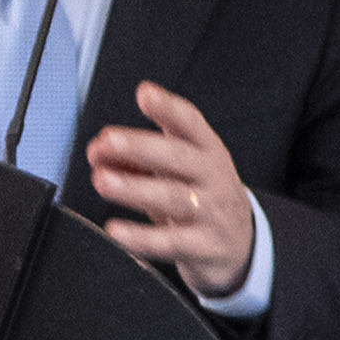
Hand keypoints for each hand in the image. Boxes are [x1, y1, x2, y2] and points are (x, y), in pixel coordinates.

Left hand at [86, 83, 257, 299]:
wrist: (241, 244)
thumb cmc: (202, 196)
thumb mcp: (181, 169)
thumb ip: (139, 157)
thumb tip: (99, 150)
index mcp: (208, 150)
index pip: (191, 123)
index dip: (168, 108)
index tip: (145, 94)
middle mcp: (213, 176)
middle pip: (178, 158)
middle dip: (141, 147)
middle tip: (107, 142)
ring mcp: (212, 211)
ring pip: (173, 197)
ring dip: (135, 188)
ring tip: (103, 180)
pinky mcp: (205, 245)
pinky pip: (171, 242)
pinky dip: (142, 237)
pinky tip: (117, 230)